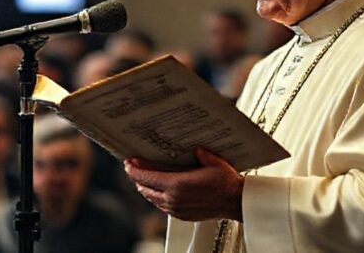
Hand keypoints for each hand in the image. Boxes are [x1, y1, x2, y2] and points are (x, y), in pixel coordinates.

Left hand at [124, 148, 243, 221]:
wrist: (235, 202)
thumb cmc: (226, 182)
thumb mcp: (213, 161)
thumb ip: (201, 154)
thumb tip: (195, 148)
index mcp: (177, 184)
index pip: (147, 177)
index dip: (134, 170)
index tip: (128, 163)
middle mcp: (173, 198)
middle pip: (145, 189)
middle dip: (137, 178)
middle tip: (133, 168)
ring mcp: (176, 209)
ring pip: (152, 199)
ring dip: (145, 188)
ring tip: (142, 179)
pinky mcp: (181, 216)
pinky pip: (161, 206)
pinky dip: (156, 198)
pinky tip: (157, 192)